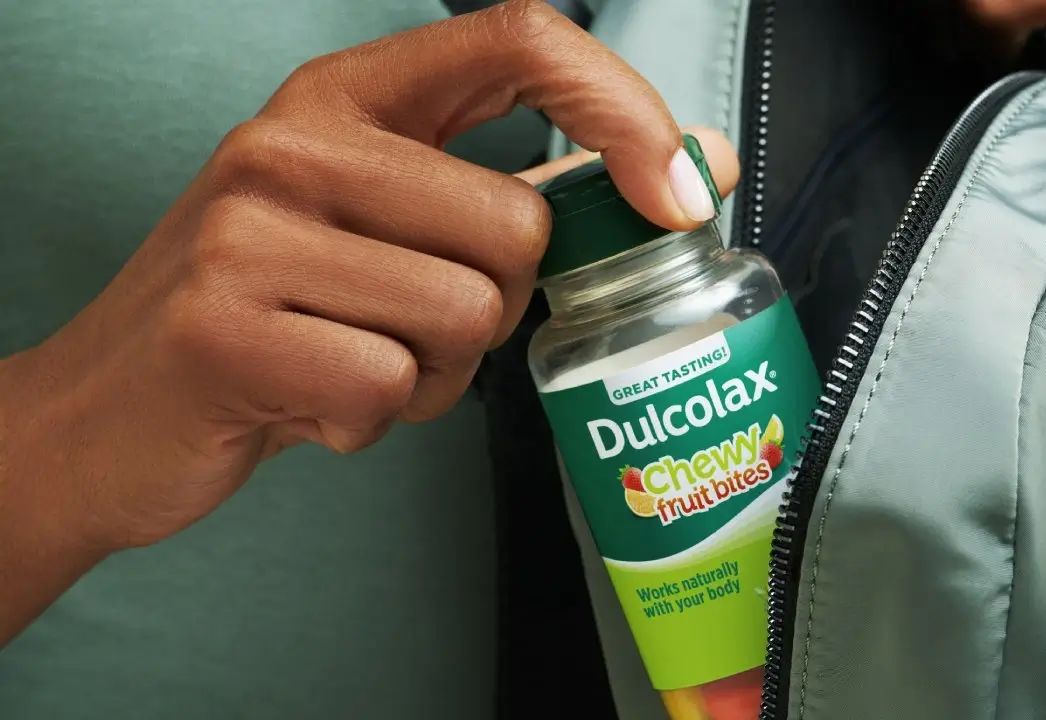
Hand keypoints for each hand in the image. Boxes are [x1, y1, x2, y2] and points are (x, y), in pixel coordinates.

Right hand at [0, 0, 737, 640]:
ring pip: (467, 317)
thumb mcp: (393, 225)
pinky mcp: (223, 327)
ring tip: (356, 359)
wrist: (111, 408)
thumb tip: (698, 165)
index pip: (519, 39)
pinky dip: (375, 419)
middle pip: (516, 226)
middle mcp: (293, 141)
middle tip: (410, 321)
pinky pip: (392, 389)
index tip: (677, 191)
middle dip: (495, 305)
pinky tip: (313, 401)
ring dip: (436, 373)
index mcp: (347, 95)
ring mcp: (247, 230)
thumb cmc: (277, 311)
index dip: (621, 109)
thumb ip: (534, 189)